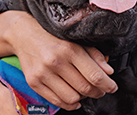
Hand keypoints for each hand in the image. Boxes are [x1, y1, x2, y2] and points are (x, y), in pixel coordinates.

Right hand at [0, 10, 117, 109]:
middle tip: (101, 90)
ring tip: (86, 92)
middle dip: (98, 92)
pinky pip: (56, 101)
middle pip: (85, 88)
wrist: (24, 34)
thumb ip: (94, 55)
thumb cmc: (53, 36)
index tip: (112, 87)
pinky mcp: (34, 82)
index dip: (108, 85)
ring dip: (83, 98)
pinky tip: (74, 98)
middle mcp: (56, 61)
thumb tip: (108, 72)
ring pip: (72, 97)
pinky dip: (69, 103)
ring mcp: (43, 73)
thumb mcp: (76, 40)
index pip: (94, 75)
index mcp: (69, 49)